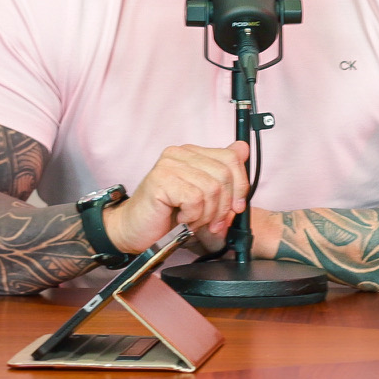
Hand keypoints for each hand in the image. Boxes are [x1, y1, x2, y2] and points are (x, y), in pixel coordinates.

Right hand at [104, 142, 250, 253]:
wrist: (135, 231)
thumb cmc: (168, 216)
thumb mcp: (205, 197)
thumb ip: (223, 175)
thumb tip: (243, 148)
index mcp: (192, 153)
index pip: (231, 158)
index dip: (240, 186)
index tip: (236, 208)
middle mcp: (180, 153)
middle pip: (224, 174)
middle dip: (223, 206)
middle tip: (212, 223)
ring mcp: (169, 164)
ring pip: (211, 189)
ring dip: (206, 215)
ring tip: (191, 221)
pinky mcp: (161, 180)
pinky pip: (195, 199)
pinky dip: (193, 217)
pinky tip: (180, 219)